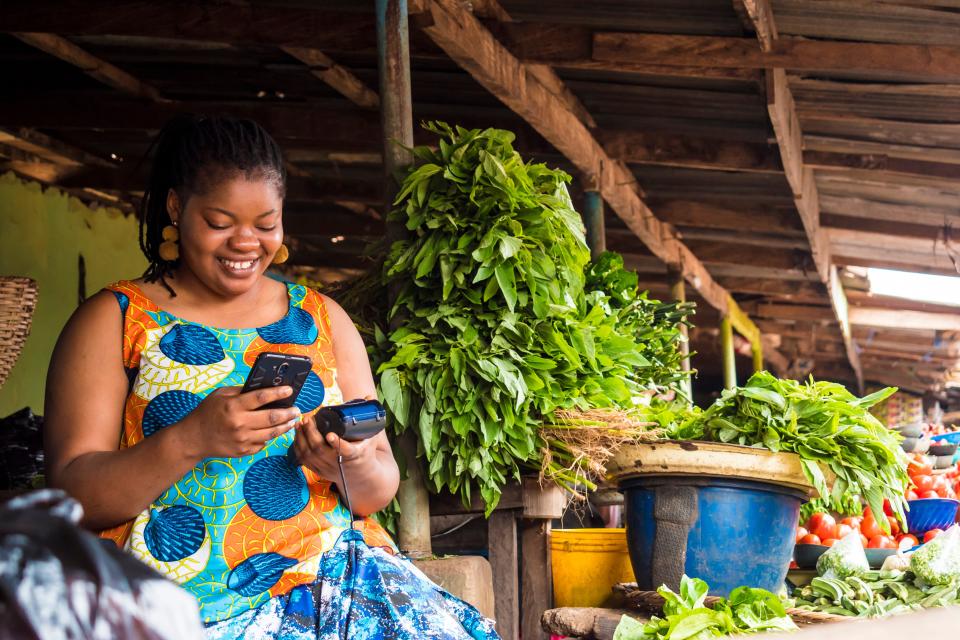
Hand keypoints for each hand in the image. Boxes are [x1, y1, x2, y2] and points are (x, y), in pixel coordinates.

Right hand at [178, 386, 300, 459]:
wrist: (193, 438)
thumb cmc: (208, 412)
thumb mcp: (221, 395)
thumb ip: (241, 391)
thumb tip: (265, 387)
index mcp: (233, 406)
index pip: (261, 397)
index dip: (278, 393)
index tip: (290, 390)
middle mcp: (239, 423)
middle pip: (271, 418)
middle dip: (288, 413)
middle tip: (297, 409)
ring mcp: (241, 440)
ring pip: (271, 433)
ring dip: (285, 426)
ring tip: (293, 420)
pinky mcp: (243, 451)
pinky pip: (262, 444)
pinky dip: (270, 437)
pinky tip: (275, 432)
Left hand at [291, 414, 378, 481]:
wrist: (360, 475)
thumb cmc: (364, 451)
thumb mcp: (370, 436)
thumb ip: (368, 417)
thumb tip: (368, 396)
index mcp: (355, 455)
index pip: (346, 451)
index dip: (337, 444)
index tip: (330, 435)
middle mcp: (339, 464)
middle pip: (320, 450)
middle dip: (311, 433)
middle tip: (308, 418)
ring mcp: (327, 468)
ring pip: (309, 455)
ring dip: (301, 438)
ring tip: (300, 423)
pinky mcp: (318, 471)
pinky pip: (303, 460)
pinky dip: (298, 446)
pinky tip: (297, 434)